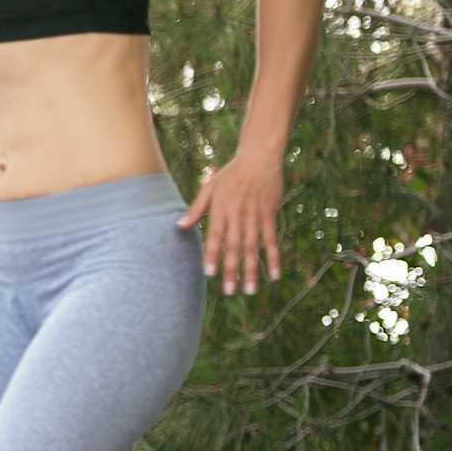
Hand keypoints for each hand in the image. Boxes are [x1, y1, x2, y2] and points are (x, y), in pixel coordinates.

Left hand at [177, 146, 283, 295]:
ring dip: (251, 270)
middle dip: (232, 270)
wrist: (259, 158)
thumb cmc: (231, 174)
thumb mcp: (210, 188)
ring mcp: (255, 216)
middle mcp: (238, 215)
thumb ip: (196, 209)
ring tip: (249, 290)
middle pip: (234, 247)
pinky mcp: (270, 215)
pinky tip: (273, 275)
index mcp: (221, 210)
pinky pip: (272, 240)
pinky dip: (273, 258)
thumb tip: (178, 226)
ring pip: (253, 248)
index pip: (215, 237)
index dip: (212, 255)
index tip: (209, 274)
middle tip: (229, 292)